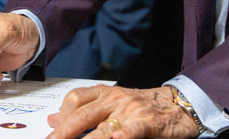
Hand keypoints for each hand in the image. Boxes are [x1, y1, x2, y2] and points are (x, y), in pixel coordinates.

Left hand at [45, 85, 198, 138]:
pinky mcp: (149, 123)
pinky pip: (134, 129)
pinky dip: (124, 135)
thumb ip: (83, 111)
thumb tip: (53, 119)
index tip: (50, 133)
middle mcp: (115, 100)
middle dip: (64, 132)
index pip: (75, 100)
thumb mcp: (110, 105)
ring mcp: (131, 111)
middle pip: (82, 115)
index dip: (60, 117)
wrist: (178, 104)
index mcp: (104, 94)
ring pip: (103, 125)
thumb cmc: (142, 106)